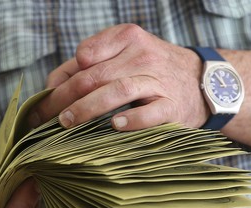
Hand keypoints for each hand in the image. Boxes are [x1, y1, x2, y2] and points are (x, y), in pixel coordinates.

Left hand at [28, 24, 209, 130]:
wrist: (203, 80)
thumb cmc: (152, 69)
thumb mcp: (125, 53)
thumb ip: (90, 62)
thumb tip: (52, 84)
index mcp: (127, 38)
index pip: (85, 56)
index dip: (61, 79)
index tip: (47, 101)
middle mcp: (143, 56)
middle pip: (96, 75)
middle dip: (66, 97)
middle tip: (48, 118)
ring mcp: (159, 81)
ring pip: (119, 90)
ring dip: (89, 107)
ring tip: (68, 122)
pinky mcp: (173, 106)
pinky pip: (152, 113)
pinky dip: (133, 120)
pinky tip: (115, 126)